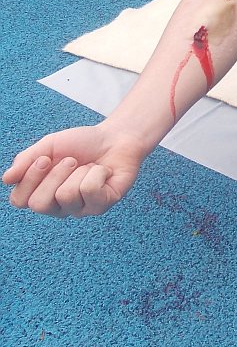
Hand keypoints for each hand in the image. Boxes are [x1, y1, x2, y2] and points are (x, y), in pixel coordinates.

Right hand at [3, 124, 146, 217]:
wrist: (115, 137)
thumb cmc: (81, 144)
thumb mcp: (48, 145)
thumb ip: (26, 160)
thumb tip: (6, 179)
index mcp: (41, 192)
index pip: (19, 200)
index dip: (29, 179)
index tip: (44, 158)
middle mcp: (58, 206)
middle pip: (39, 205)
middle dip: (55, 175)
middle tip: (71, 160)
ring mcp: (80, 209)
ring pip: (66, 196)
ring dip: (80, 171)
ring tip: (89, 165)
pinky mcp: (102, 206)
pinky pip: (91, 191)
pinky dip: (97, 173)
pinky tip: (104, 172)